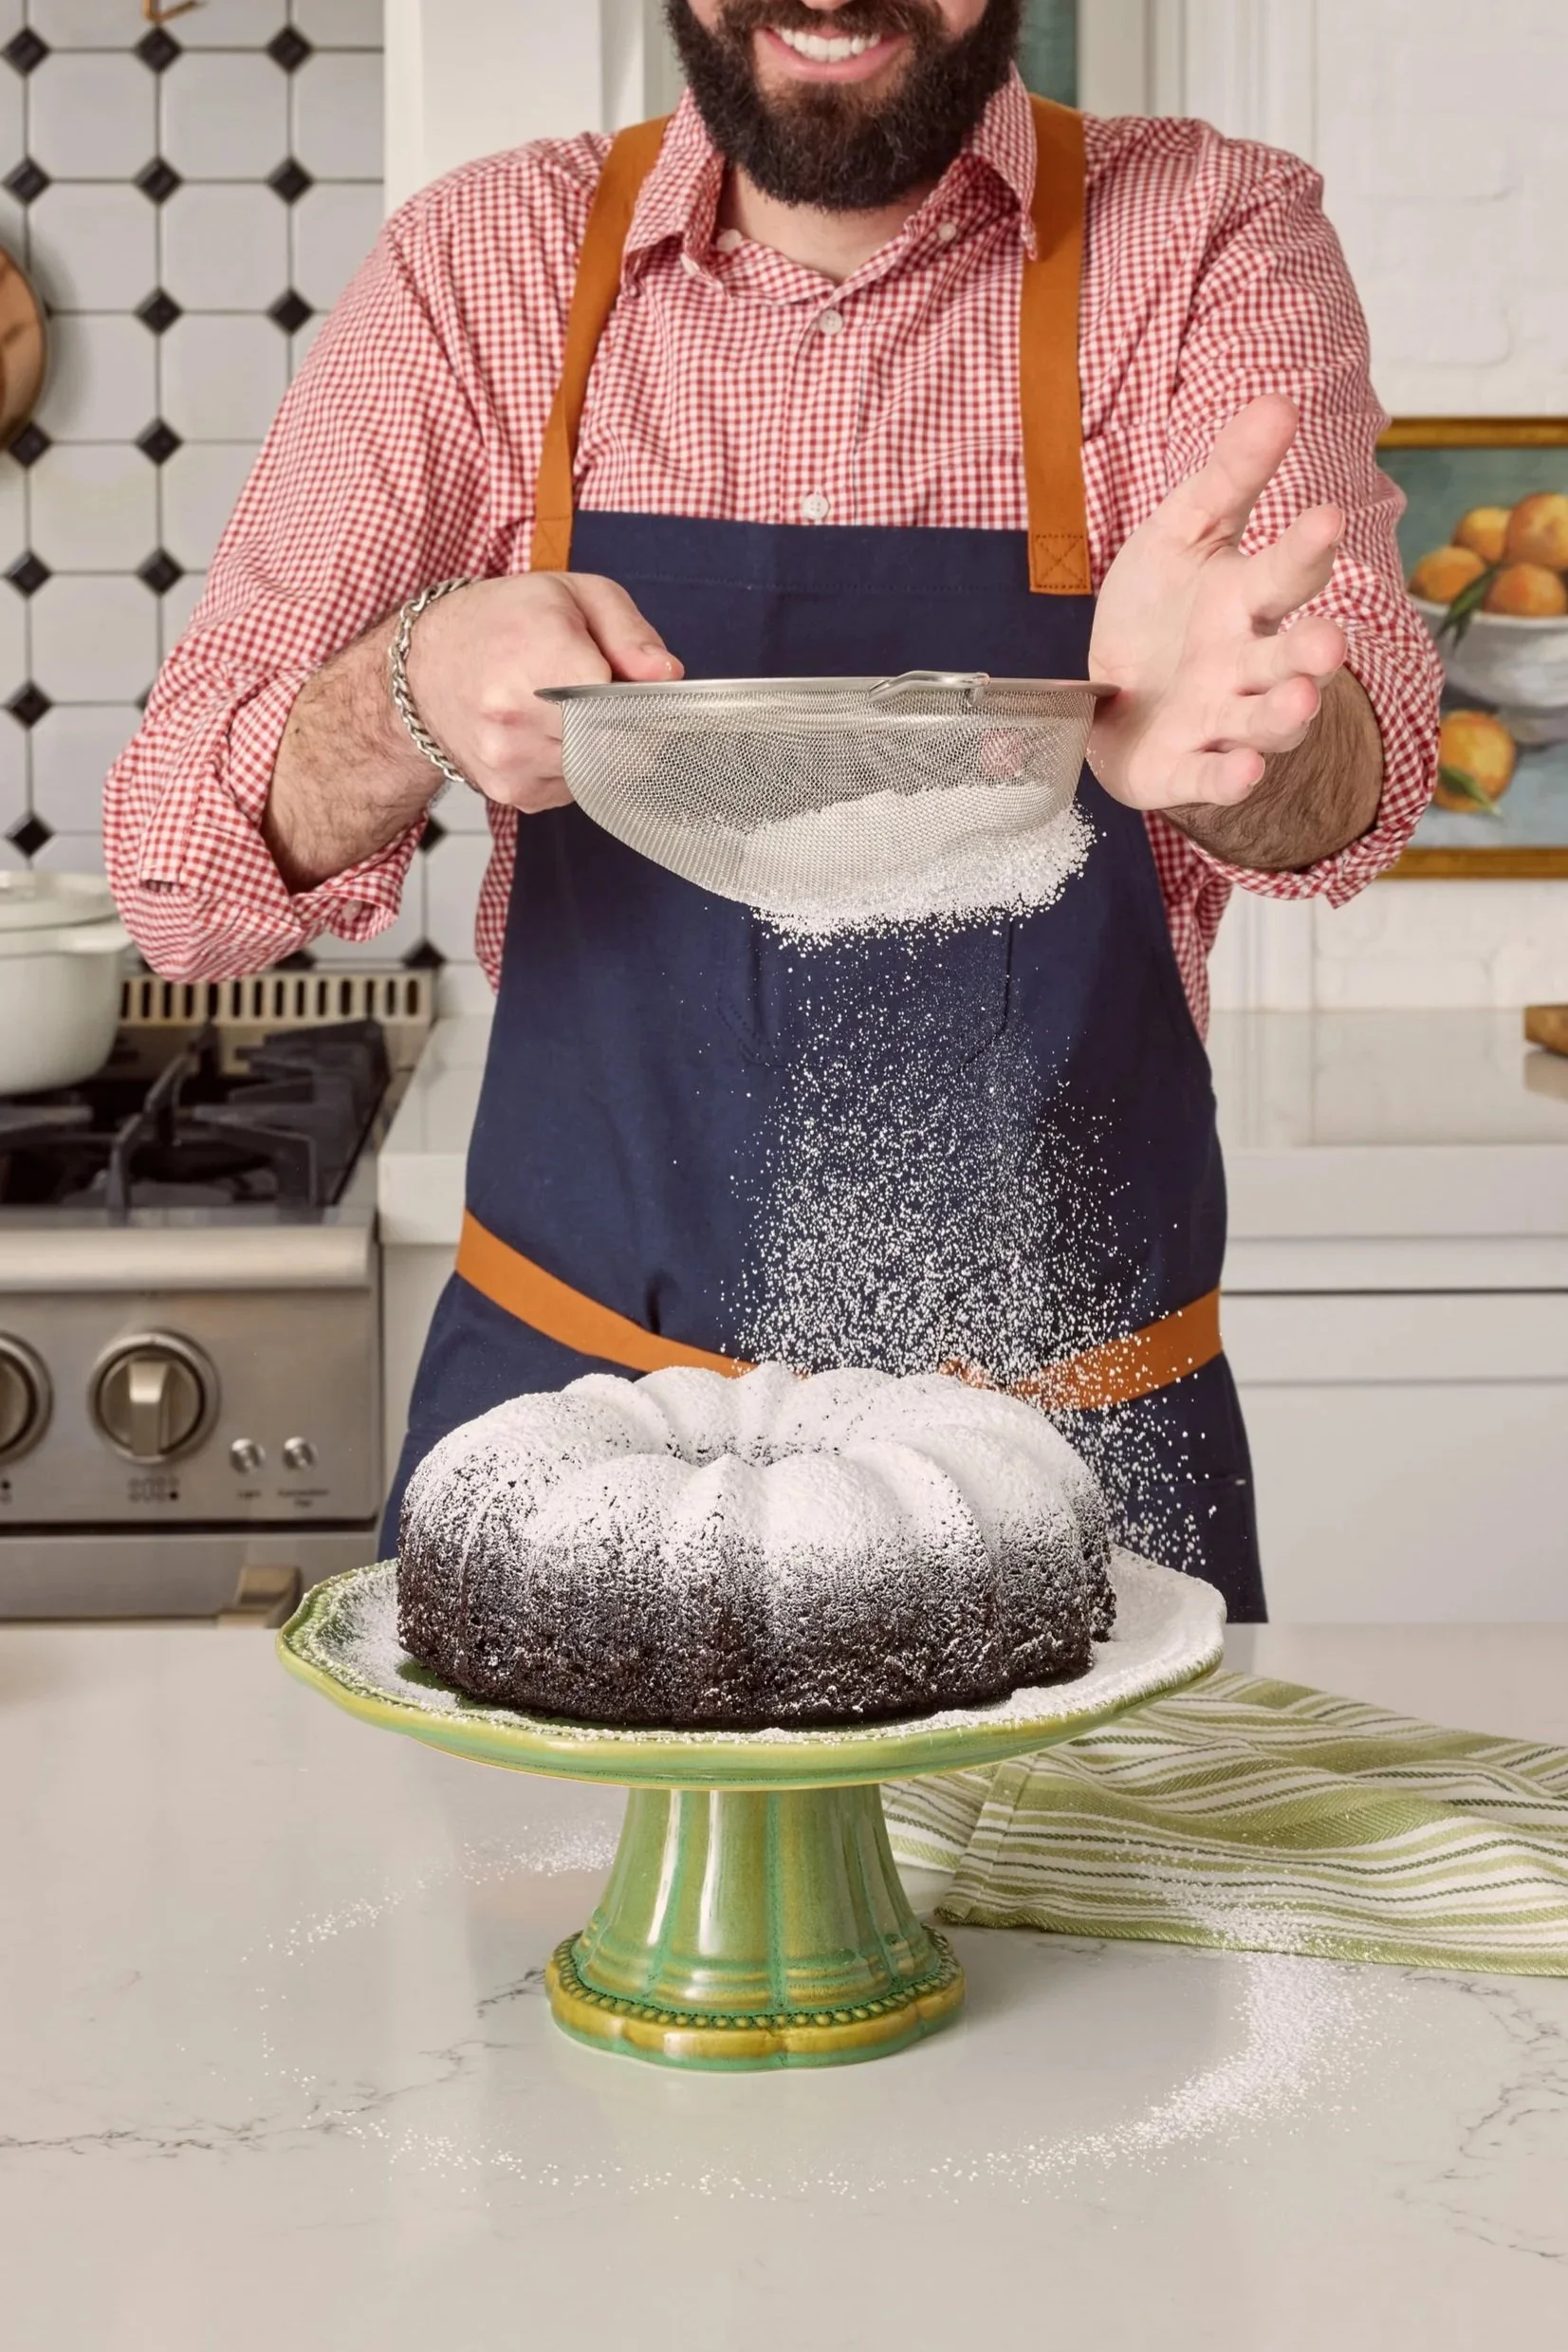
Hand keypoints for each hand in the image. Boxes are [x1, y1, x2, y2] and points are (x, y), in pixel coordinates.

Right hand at [407, 572, 680, 813]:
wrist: (423, 669)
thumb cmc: (502, 622)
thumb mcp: (573, 595)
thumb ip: (630, 633)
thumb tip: (668, 676)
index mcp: (538, 657)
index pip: (625, 703)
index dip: (641, 696)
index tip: (632, 683)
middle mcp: (518, 718)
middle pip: (618, 742)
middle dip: (623, 721)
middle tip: (598, 690)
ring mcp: (513, 763)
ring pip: (600, 770)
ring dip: (598, 744)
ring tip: (562, 707)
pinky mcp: (514, 794)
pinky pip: (575, 787)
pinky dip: (574, 763)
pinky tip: (546, 732)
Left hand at [1086, 395, 1347, 811]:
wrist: (1109, 701)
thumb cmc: (1157, 612)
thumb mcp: (1181, 533)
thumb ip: (1229, 477)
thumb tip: (1279, 400)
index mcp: (1246, 600)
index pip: (1286, 573)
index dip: (1306, 549)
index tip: (1326, 518)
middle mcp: (1245, 664)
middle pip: (1289, 657)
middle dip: (1311, 651)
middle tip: (1330, 641)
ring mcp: (1218, 721)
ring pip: (1264, 720)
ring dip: (1282, 715)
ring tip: (1299, 700)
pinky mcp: (1185, 769)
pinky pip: (1213, 778)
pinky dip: (1230, 778)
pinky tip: (1245, 769)